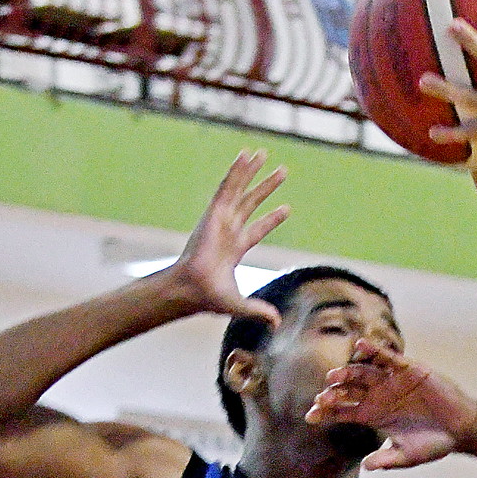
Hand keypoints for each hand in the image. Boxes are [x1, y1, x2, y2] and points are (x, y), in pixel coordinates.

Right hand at [157, 150, 289, 322]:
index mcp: (235, 247)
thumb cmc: (207, 297)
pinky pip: (228, 186)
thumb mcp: (238, 304)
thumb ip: (258, 311)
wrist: (190, 288)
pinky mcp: (214, 212)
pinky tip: (245, 155)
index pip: (257, 229)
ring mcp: (221, 219)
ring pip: (240, 190)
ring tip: (262, 153)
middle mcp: (228, 229)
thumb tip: (277, 323)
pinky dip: (236, 170)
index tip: (286, 208)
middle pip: (251, 203)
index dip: (271, 219)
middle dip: (266, 188)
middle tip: (282, 172)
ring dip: (251, 172)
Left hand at [308, 341, 476, 470]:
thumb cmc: (434, 443)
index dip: (326, 412)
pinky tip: (362, 345)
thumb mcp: (408, 456)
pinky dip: (376, 351)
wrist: (461, 429)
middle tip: (323, 397)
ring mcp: (392, 382)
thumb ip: (388, 459)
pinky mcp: (409, 369)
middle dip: (334, 393)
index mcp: (373, 415)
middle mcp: (378, 396)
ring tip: (334, 376)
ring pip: (363, 373)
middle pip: (348, 390)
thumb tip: (366, 466)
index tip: (310, 416)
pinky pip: (389, 358)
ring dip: (348, 372)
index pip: (343, 411)